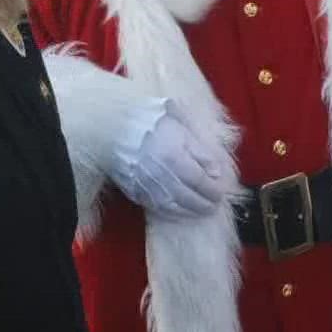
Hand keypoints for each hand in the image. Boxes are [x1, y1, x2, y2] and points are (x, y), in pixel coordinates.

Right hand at [111, 112, 225, 218]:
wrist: (110, 125)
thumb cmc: (147, 119)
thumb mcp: (179, 125)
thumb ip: (199, 150)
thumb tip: (214, 171)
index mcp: (175, 157)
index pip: (200, 181)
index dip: (213, 190)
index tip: (221, 193)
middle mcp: (161, 175)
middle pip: (188, 197)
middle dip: (204, 204)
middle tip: (214, 206)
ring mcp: (146, 185)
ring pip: (173, 205)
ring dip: (189, 211)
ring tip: (201, 211)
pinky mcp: (133, 189)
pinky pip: (155, 206)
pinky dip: (170, 212)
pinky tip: (178, 210)